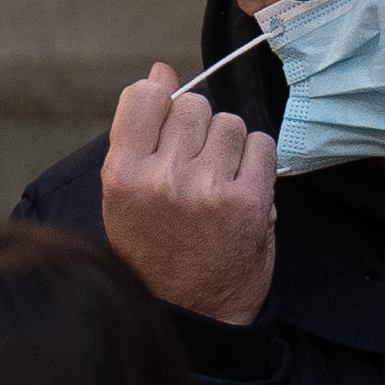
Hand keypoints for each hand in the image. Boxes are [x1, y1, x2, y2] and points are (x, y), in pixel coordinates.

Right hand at [101, 61, 275, 325]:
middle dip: (197, 128)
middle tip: (195, 164)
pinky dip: (256, 160)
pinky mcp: (249, 202)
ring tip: (217, 179)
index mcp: (122, 175)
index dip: (162, 102)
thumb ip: (139, 131)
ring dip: (228, 144)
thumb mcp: (126, 194)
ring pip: (229, 122)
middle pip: (193, 105)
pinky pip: (262, 145)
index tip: (167, 125)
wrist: (193, 314)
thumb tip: (161, 69)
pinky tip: (242, 185)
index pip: (146, 95)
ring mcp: (208, 189)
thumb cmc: (155, 251)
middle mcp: (162, 178)